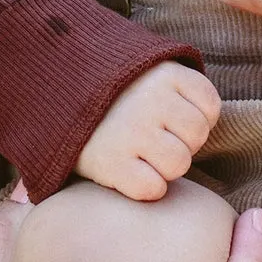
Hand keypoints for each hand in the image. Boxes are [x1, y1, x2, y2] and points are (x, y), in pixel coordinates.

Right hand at [76, 61, 220, 200]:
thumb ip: (178, 88)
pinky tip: (129, 172)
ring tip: (141, 154)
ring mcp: (132, 131)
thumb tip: (207, 120)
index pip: (210, 107)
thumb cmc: (110, 93)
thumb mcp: (145, 72)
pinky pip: (152, 188)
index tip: (170, 116)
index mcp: (164, 72)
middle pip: (198, 136)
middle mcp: (151, 99)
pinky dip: (145, 187)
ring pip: (179, 164)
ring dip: (164, 166)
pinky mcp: (111, 162)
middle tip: (152, 137)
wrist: (51, 94)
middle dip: (180, 142)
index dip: (195, 117)